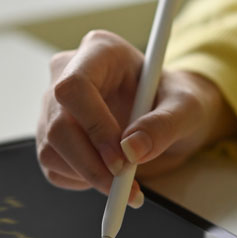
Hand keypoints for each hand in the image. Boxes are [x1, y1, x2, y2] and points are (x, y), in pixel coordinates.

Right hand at [36, 30, 236, 205]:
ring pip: (50, 150)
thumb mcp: (186, 107)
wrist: (167, 114)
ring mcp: (53, 106)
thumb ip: (164, 125)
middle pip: (58, 125)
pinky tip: (106, 173)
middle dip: (91, 163)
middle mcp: (68, 74)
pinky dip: (80, 180)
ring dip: (87, 176)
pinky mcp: (50, 135)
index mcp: (99, 52)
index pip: (74, 87)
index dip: (94, 127)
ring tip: (124, 182)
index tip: (121, 159)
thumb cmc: (176, 101)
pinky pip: (53, 166)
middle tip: (124, 185)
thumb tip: (131, 151)